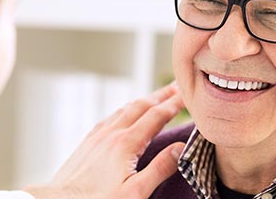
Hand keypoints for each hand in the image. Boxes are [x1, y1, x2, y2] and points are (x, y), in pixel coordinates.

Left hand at [23, 83, 185, 198]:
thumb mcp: (135, 192)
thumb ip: (159, 168)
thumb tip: (181, 148)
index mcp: (125, 143)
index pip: (156, 116)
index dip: (174, 104)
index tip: (188, 94)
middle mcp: (111, 133)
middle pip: (141, 106)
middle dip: (161, 95)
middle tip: (177, 86)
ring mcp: (97, 136)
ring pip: (124, 109)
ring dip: (143, 100)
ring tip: (156, 97)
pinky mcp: (88, 142)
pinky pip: (110, 118)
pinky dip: (125, 110)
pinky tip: (125, 114)